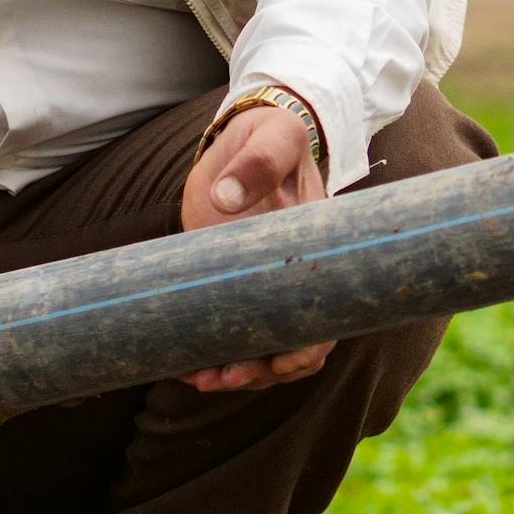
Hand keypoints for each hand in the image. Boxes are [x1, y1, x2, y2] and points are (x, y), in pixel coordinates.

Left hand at [176, 96, 331, 391]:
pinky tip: (188, 363)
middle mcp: (294, 274)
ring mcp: (264, 282)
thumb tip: (225, 200)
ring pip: (263, 346)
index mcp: (313, 250)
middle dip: (260, 370)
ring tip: (197, 377)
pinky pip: (235, 330)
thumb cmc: (270, 135)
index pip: (324, 315)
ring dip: (236, 371)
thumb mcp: (272, 137)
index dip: (303, 350)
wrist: (250, 134)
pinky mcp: (235, 283)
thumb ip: (257, 160)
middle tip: (220, 378)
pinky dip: (215, 352)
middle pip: (293, 344)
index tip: (274, 363)